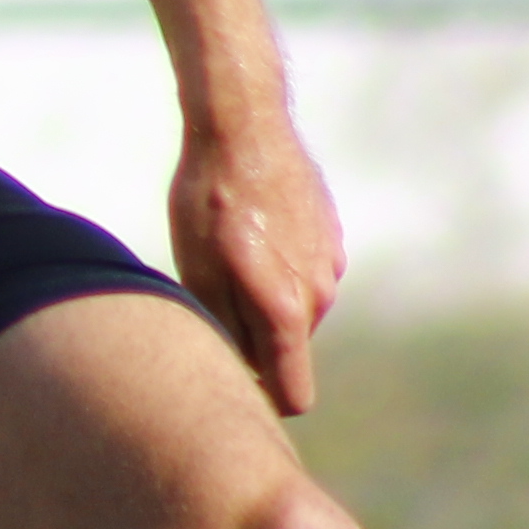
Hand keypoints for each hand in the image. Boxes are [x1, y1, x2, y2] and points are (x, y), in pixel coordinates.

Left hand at [167, 110, 344, 415]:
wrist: (244, 128)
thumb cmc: (207, 200)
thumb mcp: (196, 270)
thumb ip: (223, 329)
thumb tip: (237, 374)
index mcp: (285, 311)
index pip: (293, 392)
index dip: (263, 400)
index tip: (235, 393)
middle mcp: (318, 296)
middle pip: (285, 350)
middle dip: (255, 342)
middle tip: (209, 302)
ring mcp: (330, 266)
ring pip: (296, 311)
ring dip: (266, 301)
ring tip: (226, 260)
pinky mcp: (332, 240)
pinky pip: (305, 276)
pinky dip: (281, 269)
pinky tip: (251, 236)